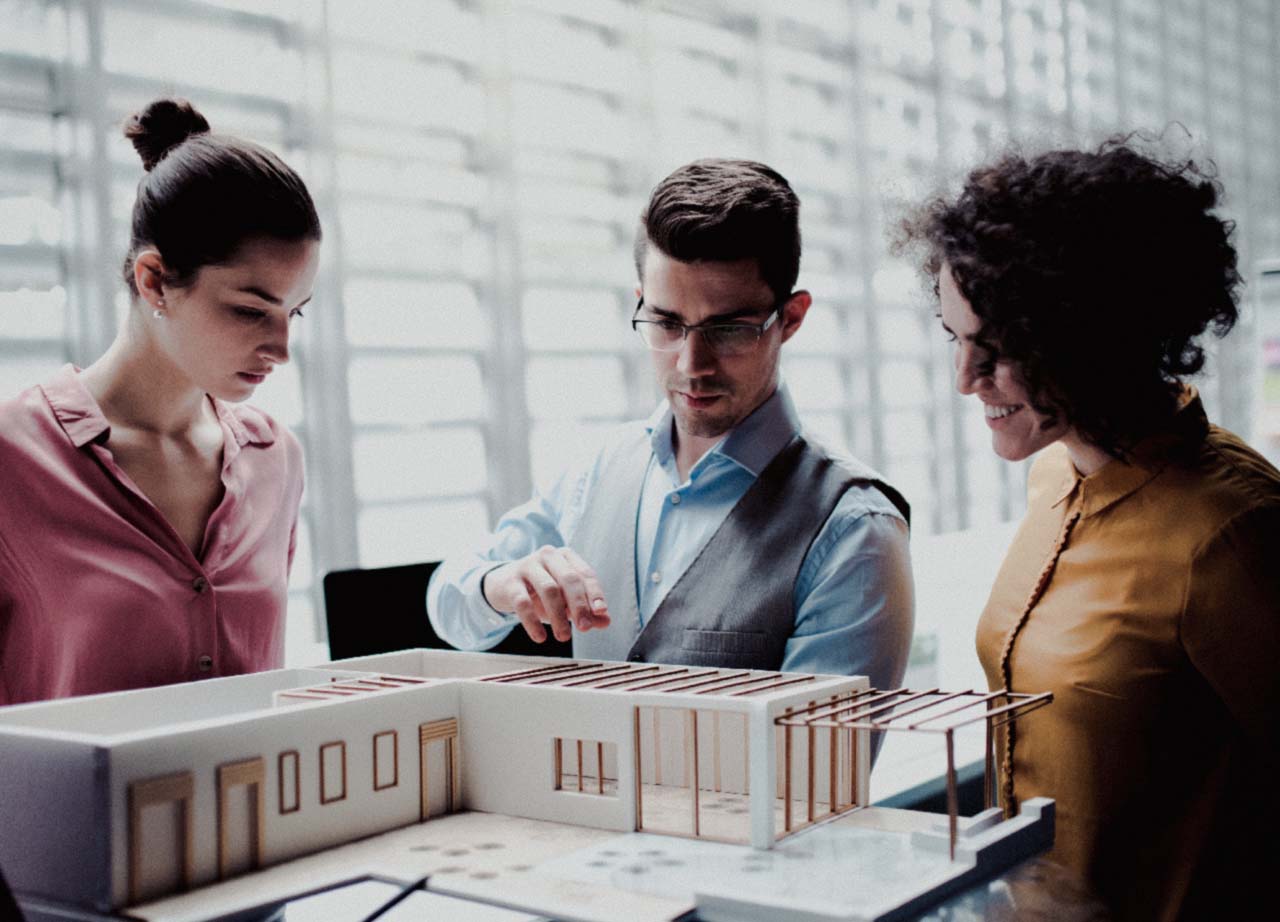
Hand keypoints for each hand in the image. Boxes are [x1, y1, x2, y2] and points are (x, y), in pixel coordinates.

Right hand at [481, 546, 610, 642]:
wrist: (501, 585)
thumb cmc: (539, 591)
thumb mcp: (564, 600)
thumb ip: (586, 609)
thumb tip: (605, 621)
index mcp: (565, 557)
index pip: (585, 574)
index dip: (595, 593)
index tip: (601, 612)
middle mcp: (548, 556)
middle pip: (569, 579)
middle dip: (579, 605)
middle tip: (584, 628)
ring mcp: (527, 566)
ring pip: (548, 589)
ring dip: (558, 615)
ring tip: (564, 637)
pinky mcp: (510, 582)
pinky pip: (522, 602)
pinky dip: (533, 621)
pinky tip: (540, 637)